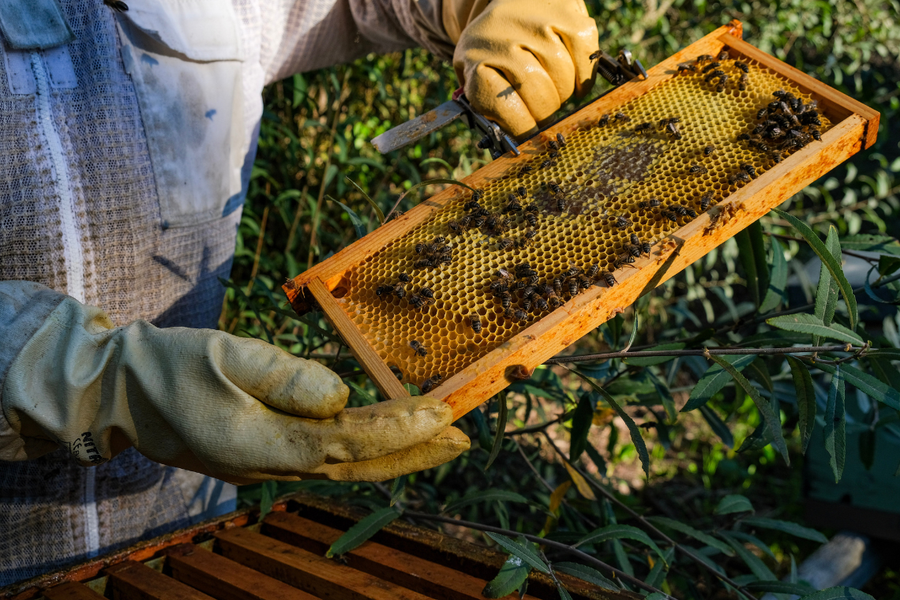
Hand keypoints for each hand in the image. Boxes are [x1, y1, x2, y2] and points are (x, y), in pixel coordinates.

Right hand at [1, 296, 468, 482]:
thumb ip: (284, 377)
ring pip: (347, 463)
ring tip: (441, 438)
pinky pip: (327, 454)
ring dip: (397, 452)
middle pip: (357, 465)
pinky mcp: (267, 453)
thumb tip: (342, 396)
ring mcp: (269, 465)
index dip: (396, 431)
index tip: (441, 415)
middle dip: (413, 453)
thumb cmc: (170, 367)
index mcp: (261, 444)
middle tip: (462, 440)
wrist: (122, 393)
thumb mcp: (224, 357)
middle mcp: (271, 465)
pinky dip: (366, 446)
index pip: (344, 443)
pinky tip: (388, 434)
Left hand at [446, 0, 599, 137]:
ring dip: (564, 95)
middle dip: (544, 113)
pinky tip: (575, 82)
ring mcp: (537, 21)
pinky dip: (585, 76)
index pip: (503, 106)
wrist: (506, 0)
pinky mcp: (567, 10)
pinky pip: (586, 55)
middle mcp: (504, 34)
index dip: (520, 128)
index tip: (527, 135)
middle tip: (543, 114)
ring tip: (555, 93)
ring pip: (563, 78)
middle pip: (538, 93)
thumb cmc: (492, 51)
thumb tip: (512, 143)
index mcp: (476, 56)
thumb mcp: (475, 74)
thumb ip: (487, 107)